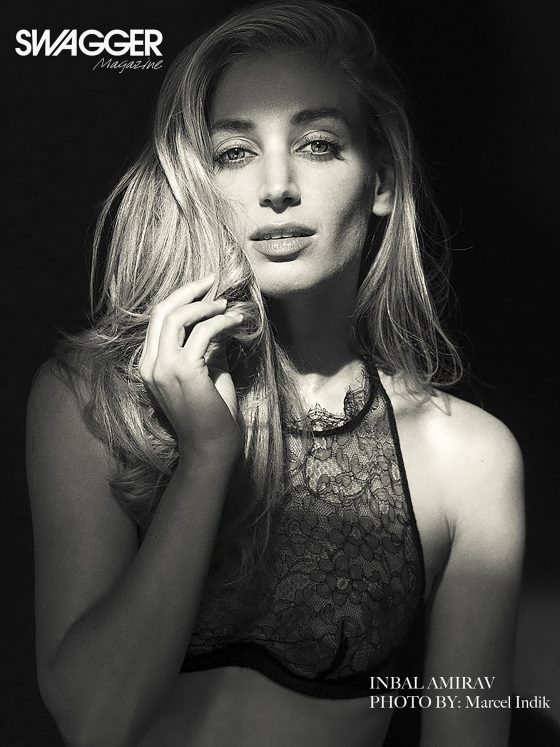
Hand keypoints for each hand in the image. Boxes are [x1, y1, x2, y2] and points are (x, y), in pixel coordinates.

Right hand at [139, 276, 243, 458]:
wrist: (211, 448)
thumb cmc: (212, 414)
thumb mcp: (207, 373)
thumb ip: (206, 348)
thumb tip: (217, 320)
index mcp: (150, 365)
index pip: (158, 320)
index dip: (181, 299)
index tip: (204, 289)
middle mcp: (151, 364)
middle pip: (162, 311)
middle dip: (188, 291)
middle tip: (212, 281)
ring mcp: (163, 368)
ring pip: (177, 317)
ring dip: (206, 306)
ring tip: (228, 306)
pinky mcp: (183, 371)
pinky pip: (203, 332)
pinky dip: (222, 322)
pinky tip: (237, 322)